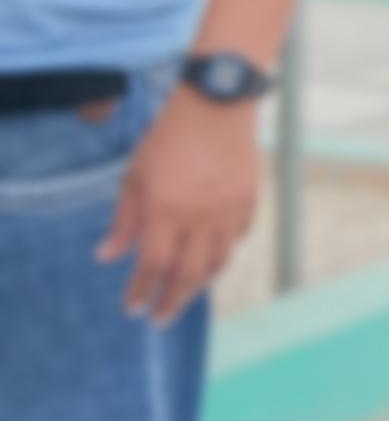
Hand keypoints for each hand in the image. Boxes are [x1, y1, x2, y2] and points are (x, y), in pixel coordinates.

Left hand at [97, 86, 264, 320]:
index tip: (132, 309)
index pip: (152, 265)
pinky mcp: (250, 199)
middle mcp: (199, 217)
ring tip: (185, 294)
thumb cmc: (168, 136)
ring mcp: (228, 210)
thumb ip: (123, 220)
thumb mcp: (135, 175)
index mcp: (166, 210)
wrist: (217, 102)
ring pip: (217, 262)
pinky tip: (214, 257)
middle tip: (159, 318)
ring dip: (199, 284)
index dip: (140, 291)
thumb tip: (106, 256)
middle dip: (171, 302)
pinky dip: (225, 252)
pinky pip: (238, 238)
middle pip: (187, 275)